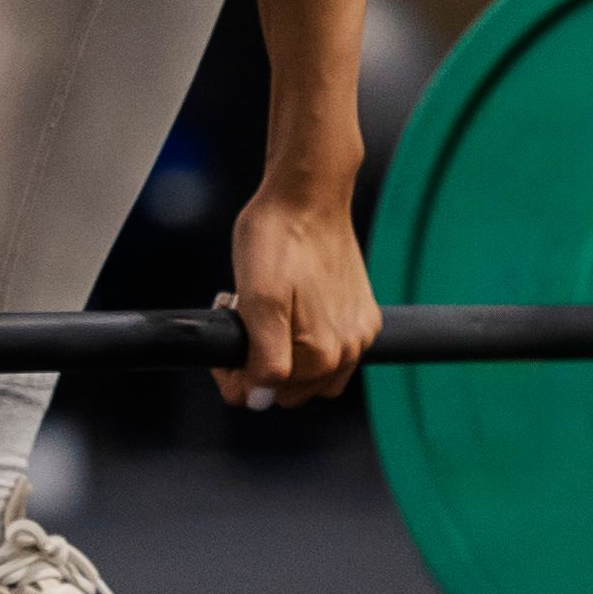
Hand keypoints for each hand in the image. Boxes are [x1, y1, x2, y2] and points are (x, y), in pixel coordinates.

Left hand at [226, 189, 379, 407]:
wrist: (308, 194)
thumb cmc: (278, 238)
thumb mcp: (257, 299)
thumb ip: (263, 358)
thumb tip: (260, 399)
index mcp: (321, 354)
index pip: (264, 396)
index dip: (235, 372)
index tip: (229, 333)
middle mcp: (348, 351)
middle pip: (290, 389)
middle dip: (261, 363)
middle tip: (244, 318)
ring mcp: (359, 333)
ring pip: (311, 372)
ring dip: (286, 353)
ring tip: (268, 314)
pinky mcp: (363, 314)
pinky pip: (332, 348)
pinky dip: (308, 337)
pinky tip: (292, 305)